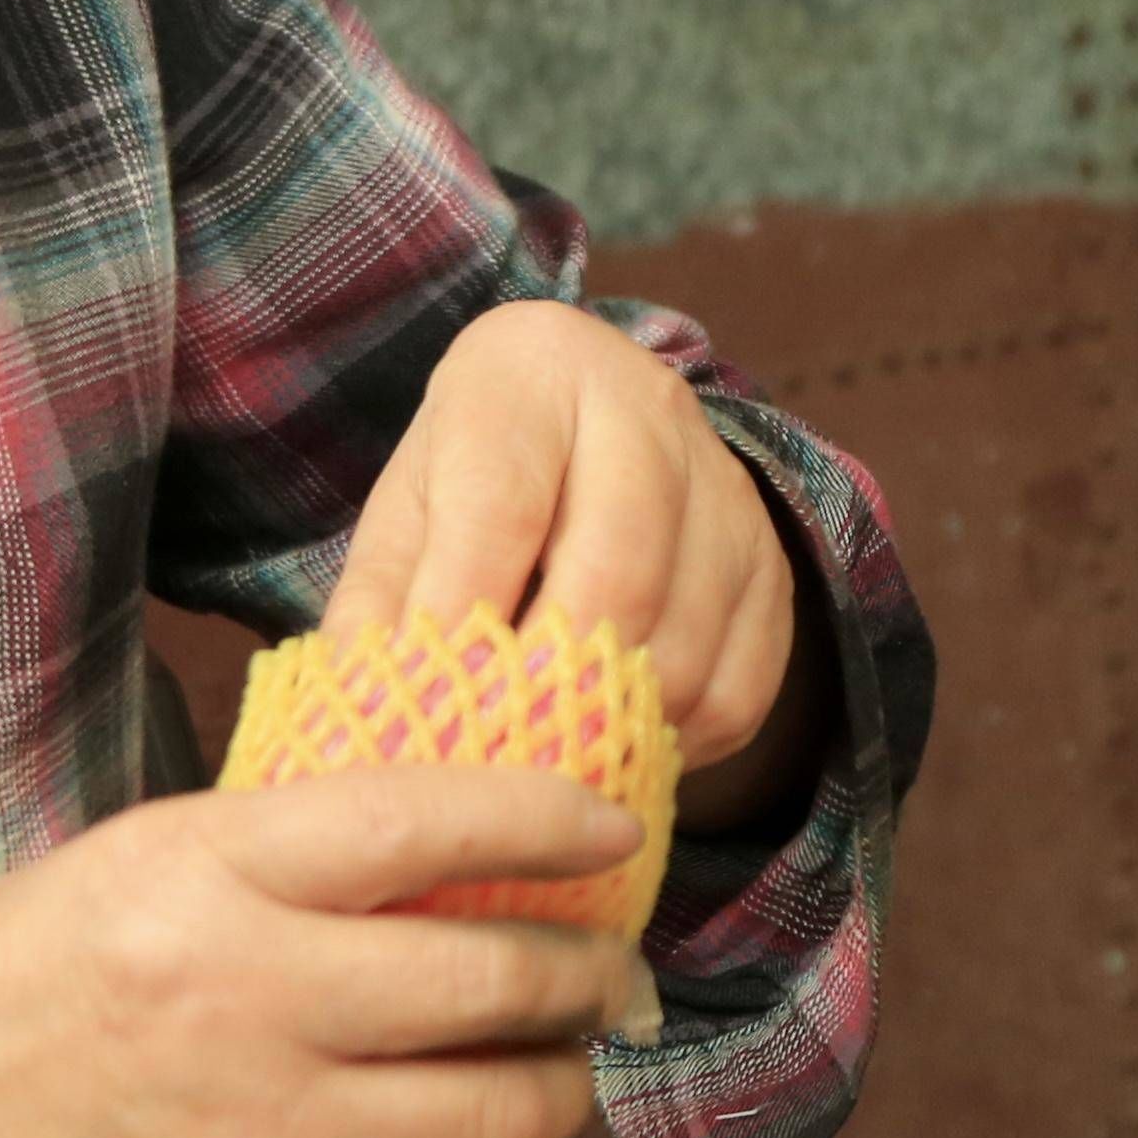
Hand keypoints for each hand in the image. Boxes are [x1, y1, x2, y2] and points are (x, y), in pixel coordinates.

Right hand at [0, 765, 646, 1137]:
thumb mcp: (122, 864)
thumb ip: (276, 856)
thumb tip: (441, 857)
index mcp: (207, 873)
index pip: (430, 823)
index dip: (546, 819)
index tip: (607, 829)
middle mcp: (259, 1002)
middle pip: (499, 981)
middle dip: (589, 975)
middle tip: (613, 972)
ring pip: (506, 1114)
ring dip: (562, 1088)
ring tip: (558, 1070)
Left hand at [329, 300, 825, 828]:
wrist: (590, 418)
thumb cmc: (478, 468)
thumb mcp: (412, 503)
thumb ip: (381, 596)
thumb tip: (363, 707)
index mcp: (533, 371)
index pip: (502, 506)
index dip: (461, 617)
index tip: (426, 702)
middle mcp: (648, 409)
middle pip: (614, 574)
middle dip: (545, 683)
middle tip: (491, 762)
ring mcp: (726, 487)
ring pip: (682, 644)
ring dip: (609, 725)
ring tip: (543, 766)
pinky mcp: (773, 562)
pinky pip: (738, 687)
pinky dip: (676, 742)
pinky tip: (617, 745)